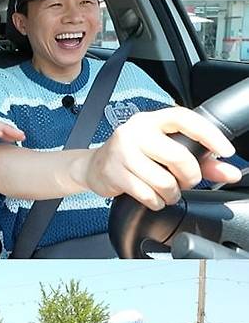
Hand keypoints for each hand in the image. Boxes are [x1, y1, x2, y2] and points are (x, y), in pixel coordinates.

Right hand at [83, 107, 238, 211]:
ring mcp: (123, 151)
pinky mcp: (115, 173)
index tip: (226, 151)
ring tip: (166, 191)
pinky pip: (148, 195)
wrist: (93, 167)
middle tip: (186, 182)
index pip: (186, 120)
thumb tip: (230, 172)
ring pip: (164, 181)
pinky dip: (156, 202)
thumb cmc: (134, 157)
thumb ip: (200, 160)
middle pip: (179, 157)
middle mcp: (136, 130)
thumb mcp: (165, 151)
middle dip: (189, 176)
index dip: (209, 135)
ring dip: (171, 194)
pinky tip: (152, 197)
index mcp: (153, 119)